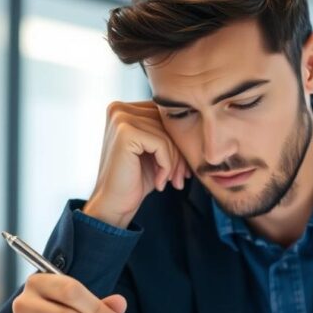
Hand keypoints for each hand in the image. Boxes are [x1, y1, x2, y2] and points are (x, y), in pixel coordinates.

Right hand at [83, 101, 190, 227]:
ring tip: (168, 181)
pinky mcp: (125, 132)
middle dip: (179, 153)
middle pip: (167, 124)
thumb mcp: (154, 150)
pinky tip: (159, 181)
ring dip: (174, 163)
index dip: (177, 141)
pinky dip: (166, 166)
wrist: (114, 204)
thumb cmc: (136, 178)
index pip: (165, 115)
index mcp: (124, 108)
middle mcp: (119, 108)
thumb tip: (197, 121)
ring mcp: (120, 118)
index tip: (181, 168)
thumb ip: (166, 131)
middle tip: (180, 178)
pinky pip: (162, 144)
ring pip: (167, 135)